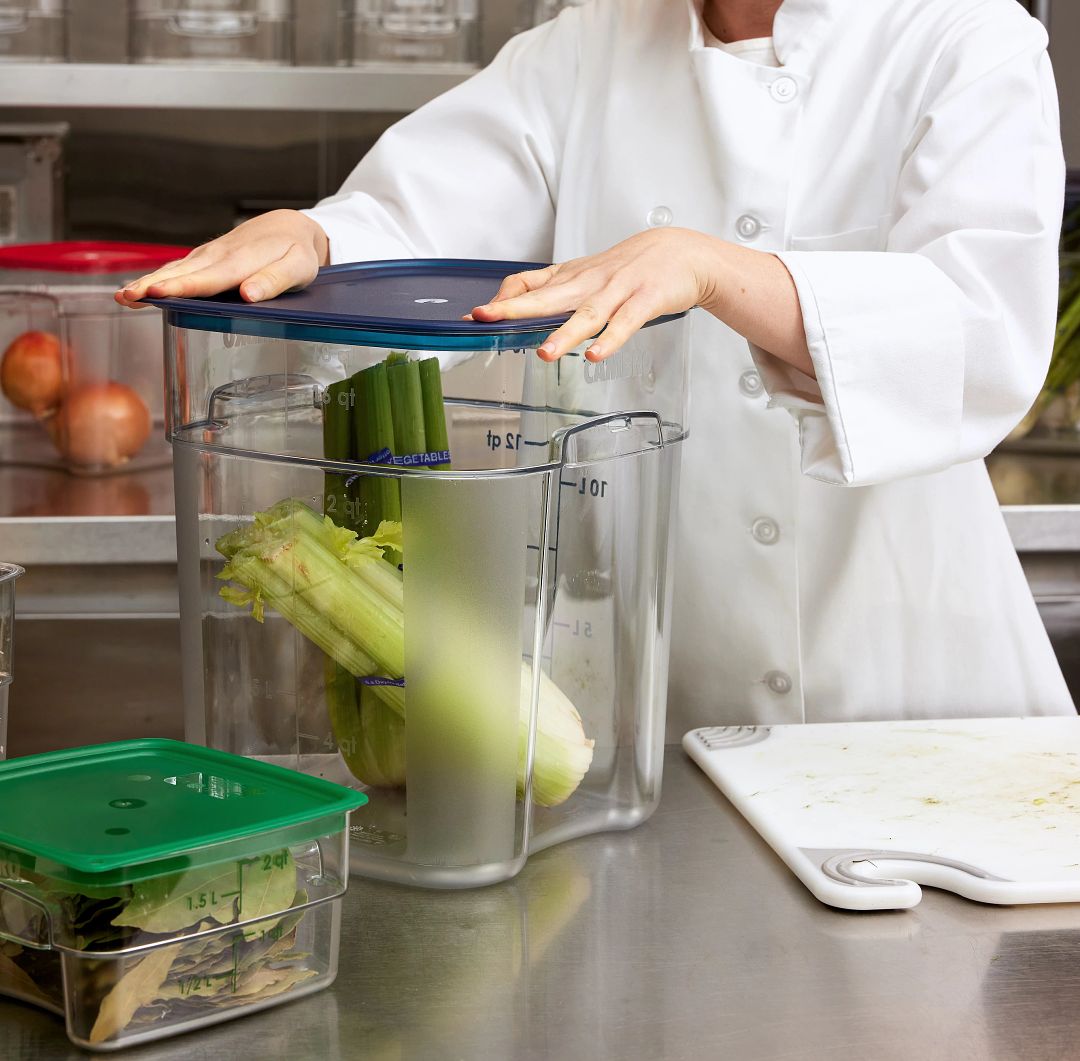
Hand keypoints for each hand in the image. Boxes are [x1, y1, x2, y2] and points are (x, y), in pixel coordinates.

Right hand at [114, 209, 329, 308]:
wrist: (290, 226)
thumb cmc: (296, 252)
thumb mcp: (298, 268)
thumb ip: (274, 281)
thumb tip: (248, 295)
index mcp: (242, 261)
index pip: (208, 278)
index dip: (181, 287)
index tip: (157, 293)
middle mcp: (219, 256)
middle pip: (183, 273)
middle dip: (153, 285)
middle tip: (126, 297)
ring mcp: (209, 255)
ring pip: (175, 270)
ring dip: (148, 281)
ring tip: (123, 296)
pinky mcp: (206, 258)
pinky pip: (179, 269)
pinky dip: (158, 278)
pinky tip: (140, 289)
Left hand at [471, 226, 812, 376]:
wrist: (683, 253)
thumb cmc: (633, 267)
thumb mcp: (588, 272)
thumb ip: (554, 287)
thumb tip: (514, 300)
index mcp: (575, 276)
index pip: (530, 282)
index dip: (504, 298)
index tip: (477, 315)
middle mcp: (592, 281)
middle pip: (549, 295)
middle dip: (516, 307)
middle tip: (486, 318)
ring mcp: (619, 290)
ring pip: (588, 313)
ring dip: (566, 333)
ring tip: (545, 353)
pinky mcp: (645, 301)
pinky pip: (626, 323)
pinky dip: (611, 340)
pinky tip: (596, 355)